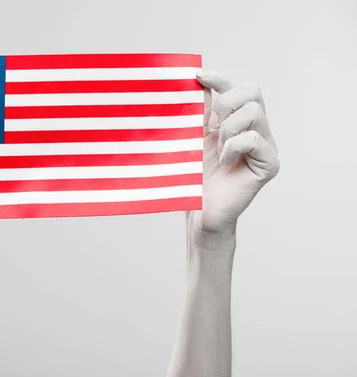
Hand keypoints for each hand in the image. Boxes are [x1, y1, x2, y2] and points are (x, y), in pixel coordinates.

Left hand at [188, 70, 279, 236]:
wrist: (198, 211)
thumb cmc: (194, 178)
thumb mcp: (194, 137)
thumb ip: (201, 111)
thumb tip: (197, 81)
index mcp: (239, 123)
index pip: (240, 89)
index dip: (220, 79)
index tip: (198, 76)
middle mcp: (257, 131)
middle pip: (253, 92)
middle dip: (225, 103)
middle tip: (210, 127)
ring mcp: (266, 147)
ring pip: (254, 112)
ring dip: (228, 128)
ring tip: (217, 150)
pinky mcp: (269, 164)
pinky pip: (254, 139)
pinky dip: (234, 146)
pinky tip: (224, 162)